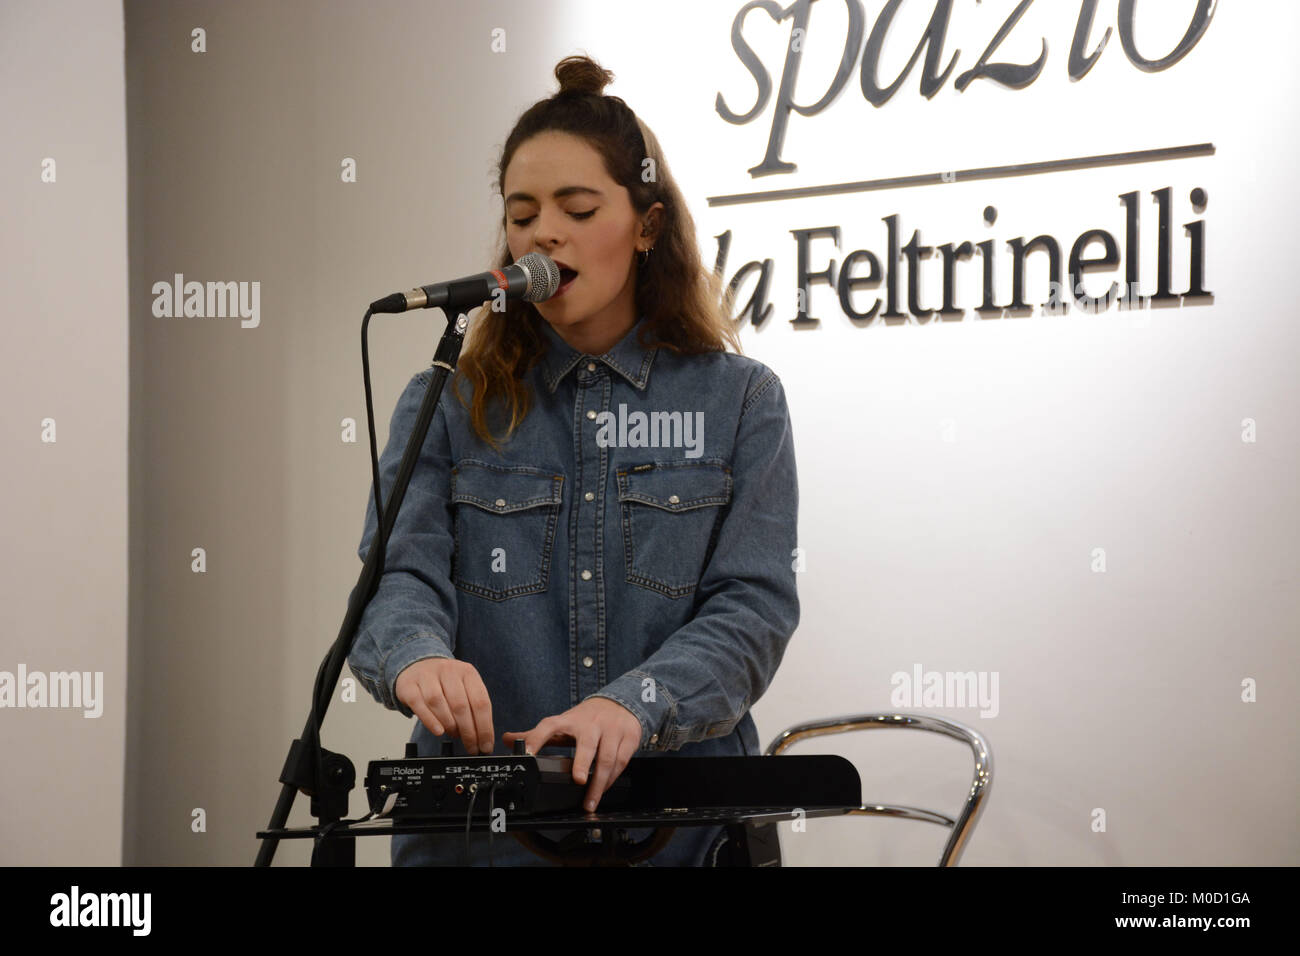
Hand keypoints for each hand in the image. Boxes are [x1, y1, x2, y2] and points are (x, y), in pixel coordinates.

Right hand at [394, 657, 493, 754]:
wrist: (416, 666)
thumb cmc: (444, 683)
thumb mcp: (464, 688)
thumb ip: (473, 708)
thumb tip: (483, 737)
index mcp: (467, 672)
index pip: (480, 702)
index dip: (485, 727)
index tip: (486, 745)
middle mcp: (448, 671)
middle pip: (460, 705)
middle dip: (469, 732)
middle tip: (472, 747)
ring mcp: (427, 677)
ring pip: (439, 704)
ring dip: (450, 726)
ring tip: (455, 736)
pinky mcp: (409, 686)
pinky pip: (420, 705)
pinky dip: (430, 721)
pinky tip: (438, 731)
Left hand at [503, 697, 642, 812]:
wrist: (621, 704)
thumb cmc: (587, 719)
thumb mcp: (562, 723)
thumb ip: (536, 734)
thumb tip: (506, 739)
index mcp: (569, 720)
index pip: (549, 726)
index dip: (536, 738)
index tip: (527, 755)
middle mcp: (590, 724)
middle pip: (587, 742)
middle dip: (583, 761)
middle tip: (578, 780)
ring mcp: (611, 730)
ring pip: (607, 757)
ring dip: (599, 782)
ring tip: (589, 802)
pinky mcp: (628, 738)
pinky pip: (621, 761)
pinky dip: (612, 779)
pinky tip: (604, 790)